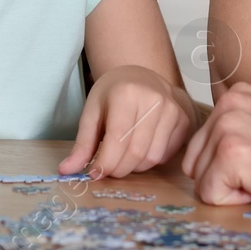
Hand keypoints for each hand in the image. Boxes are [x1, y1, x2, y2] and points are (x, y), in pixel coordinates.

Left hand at [60, 65, 195, 177]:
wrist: (143, 76)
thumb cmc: (113, 94)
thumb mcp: (92, 112)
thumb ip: (82, 144)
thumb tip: (66, 170)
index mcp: (126, 94)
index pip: (116, 141)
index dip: (104, 164)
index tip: (94, 173)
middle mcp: (154, 100)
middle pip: (135, 153)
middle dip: (118, 169)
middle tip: (108, 168)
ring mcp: (173, 110)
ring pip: (152, 158)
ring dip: (134, 167)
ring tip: (123, 156)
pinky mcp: (184, 121)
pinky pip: (165, 155)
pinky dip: (149, 160)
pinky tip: (140, 147)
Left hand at [181, 82, 250, 209]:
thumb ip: (242, 131)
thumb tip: (209, 161)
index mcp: (236, 95)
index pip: (204, 147)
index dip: (234, 168)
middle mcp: (226, 104)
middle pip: (196, 164)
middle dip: (227, 179)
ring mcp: (226, 127)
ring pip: (201, 182)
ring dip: (235, 190)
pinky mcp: (230, 154)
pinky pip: (211, 196)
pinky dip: (239, 202)